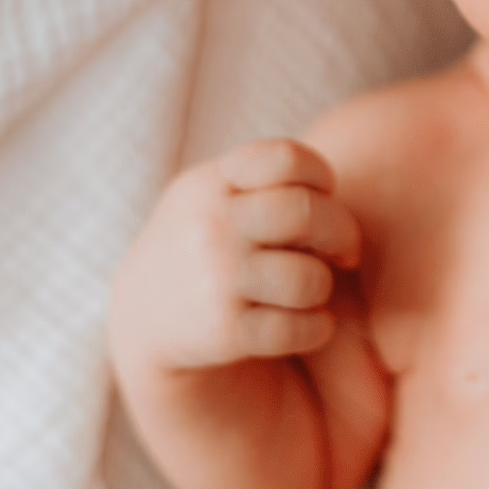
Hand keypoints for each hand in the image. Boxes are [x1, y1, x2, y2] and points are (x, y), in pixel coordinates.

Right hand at [107, 137, 362, 372]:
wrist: (145, 315)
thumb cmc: (208, 243)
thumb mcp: (218, 197)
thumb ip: (270, 186)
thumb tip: (337, 207)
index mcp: (212, 183)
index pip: (286, 158)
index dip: (321, 175)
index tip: (322, 198)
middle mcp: (211, 225)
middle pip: (305, 212)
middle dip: (342, 233)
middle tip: (344, 252)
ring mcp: (216, 278)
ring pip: (309, 278)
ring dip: (323, 286)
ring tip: (312, 289)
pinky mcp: (224, 330)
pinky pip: (299, 329)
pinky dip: (318, 329)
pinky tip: (309, 324)